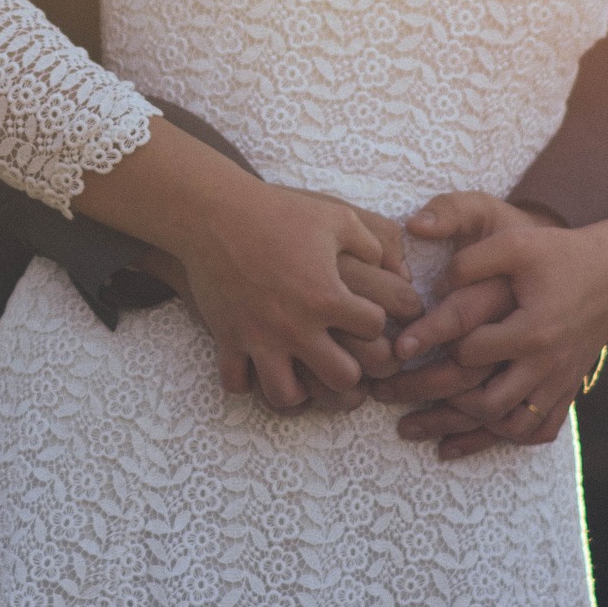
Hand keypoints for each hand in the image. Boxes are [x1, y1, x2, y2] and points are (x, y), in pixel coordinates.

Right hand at [76, 119, 424, 407]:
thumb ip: (375, 244)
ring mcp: (260, 337)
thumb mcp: (337, 217)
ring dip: (301, 390)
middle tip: (347, 355)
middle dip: (353, 371)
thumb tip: (394, 270)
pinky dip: (248, 381)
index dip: (379, 319)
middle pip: (343, 378)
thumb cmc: (278, 211)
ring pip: (287, 395)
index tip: (368, 311)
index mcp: (328, 296)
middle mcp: (297, 326)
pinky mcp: (228, 338)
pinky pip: (236, 383)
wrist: (213, 213)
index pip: (375, 329)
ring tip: (303, 372)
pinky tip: (258, 364)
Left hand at [389, 191, 607, 447]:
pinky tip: (467, 440)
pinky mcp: (566, 389)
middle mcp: (546, 364)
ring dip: (460, 430)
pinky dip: (502, 438)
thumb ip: (472, 261)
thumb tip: (432, 286)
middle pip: (484, 401)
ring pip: (507, 423)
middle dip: (431, 402)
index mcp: (532, 329)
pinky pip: (537, 429)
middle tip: (385, 395)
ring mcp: (558, 381)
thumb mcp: (516, 244)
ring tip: (413, 427)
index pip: (470, 350)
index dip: (430, 346)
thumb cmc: (560, 255)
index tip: (394, 350)